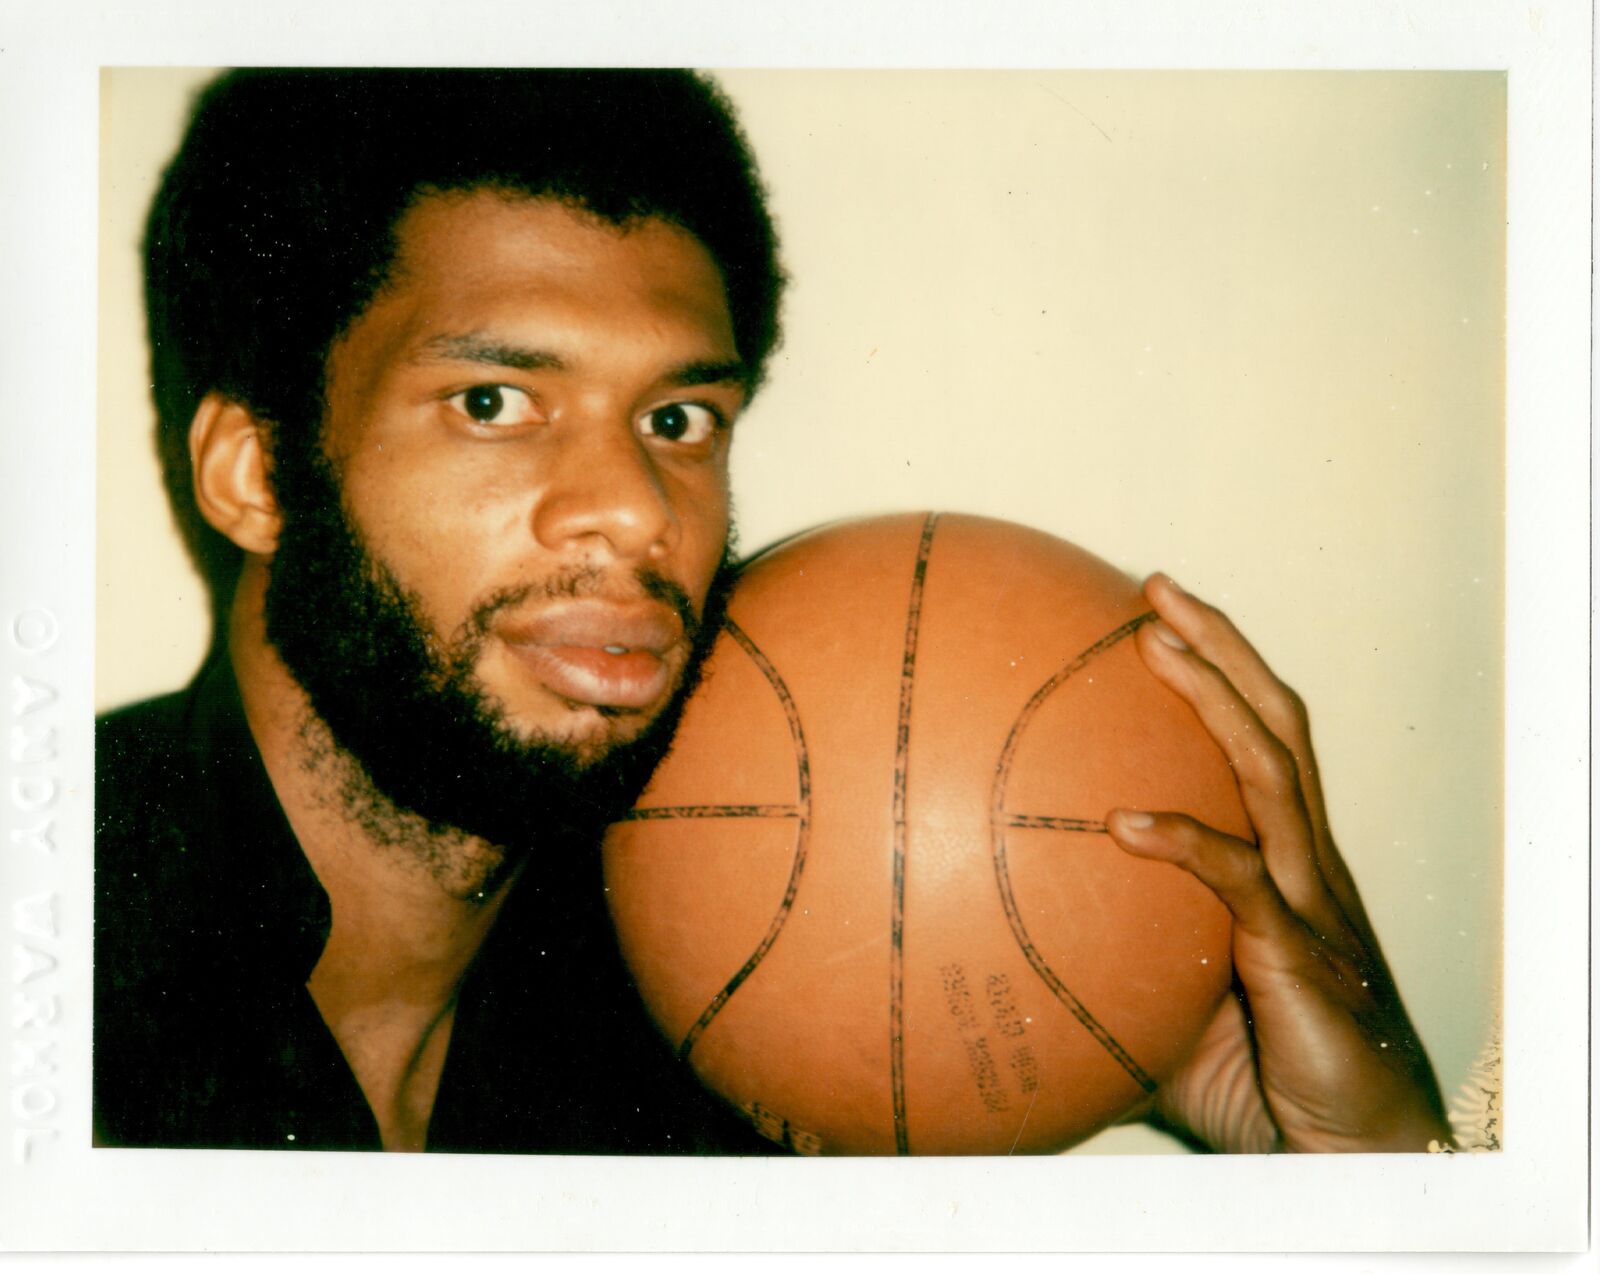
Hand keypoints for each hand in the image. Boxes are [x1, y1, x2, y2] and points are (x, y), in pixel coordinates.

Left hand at [1106, 574, 1451, 1152]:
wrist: (1346, 1151)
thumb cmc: (1259, 1071)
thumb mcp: (1167, 998)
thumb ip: (1110, 955)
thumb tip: (1001, 935)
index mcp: (1282, 859)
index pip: (1259, 738)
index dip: (1219, 671)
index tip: (1154, 614)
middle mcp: (1304, 862)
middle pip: (1275, 723)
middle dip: (1222, 647)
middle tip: (1157, 590)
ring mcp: (1309, 901)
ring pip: (1274, 772)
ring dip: (1218, 700)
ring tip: (1157, 645)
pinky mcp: (1301, 957)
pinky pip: (1242, 884)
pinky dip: (1188, 845)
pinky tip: (1124, 825)